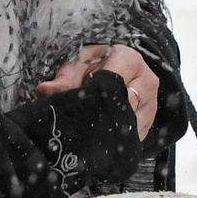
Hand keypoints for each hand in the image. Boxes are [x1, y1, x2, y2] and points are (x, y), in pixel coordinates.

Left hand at [38, 44, 158, 138]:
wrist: (114, 69)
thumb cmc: (93, 66)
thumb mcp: (76, 66)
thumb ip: (62, 79)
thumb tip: (44, 90)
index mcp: (129, 60)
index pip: (114, 82)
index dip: (95, 95)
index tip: (79, 103)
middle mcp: (146, 80)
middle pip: (123, 105)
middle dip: (101, 114)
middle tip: (80, 122)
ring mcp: (152, 102)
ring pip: (131, 123)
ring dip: (110, 128)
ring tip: (91, 129)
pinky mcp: (150, 120)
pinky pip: (135, 135)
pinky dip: (118, 138)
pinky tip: (103, 138)